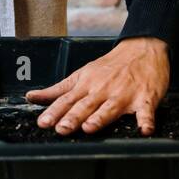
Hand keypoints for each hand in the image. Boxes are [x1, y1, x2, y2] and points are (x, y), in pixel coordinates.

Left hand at [25, 36, 170, 135]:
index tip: (44, 122)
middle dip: (73, 117)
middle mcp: (103, 90)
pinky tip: (145, 130)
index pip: (66, 100)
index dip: (54, 112)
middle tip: (62, 129)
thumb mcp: (81, 74)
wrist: (142, 48)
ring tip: (90, 127)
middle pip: (85, 105)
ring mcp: (124, 94)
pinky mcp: (145, 98)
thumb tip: (32, 97)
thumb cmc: (110, 65)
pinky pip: (146, 111)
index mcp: (87, 85)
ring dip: (100, 118)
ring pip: (110, 108)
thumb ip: (58, 90)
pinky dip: (146, 120)